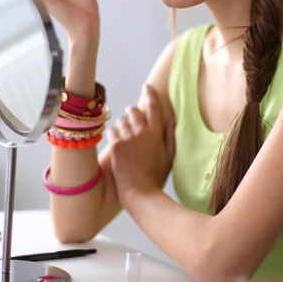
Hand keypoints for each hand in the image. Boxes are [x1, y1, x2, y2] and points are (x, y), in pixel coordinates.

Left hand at [107, 85, 174, 203]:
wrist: (140, 194)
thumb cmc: (156, 177)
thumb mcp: (169, 156)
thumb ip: (169, 135)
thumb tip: (171, 117)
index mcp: (157, 134)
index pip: (154, 106)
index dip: (150, 93)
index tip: (146, 86)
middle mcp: (143, 133)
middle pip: (134, 110)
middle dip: (131, 113)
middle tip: (131, 122)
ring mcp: (128, 138)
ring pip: (121, 120)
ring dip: (122, 126)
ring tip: (125, 140)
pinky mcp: (116, 145)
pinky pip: (111, 130)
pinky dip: (114, 136)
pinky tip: (118, 146)